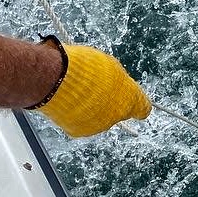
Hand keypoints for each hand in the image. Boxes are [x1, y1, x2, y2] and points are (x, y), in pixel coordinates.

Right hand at [33, 40, 151, 137]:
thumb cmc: (83, 67)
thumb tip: (117, 86)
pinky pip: (81, 121)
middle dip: (109, 102)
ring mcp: (96, 126)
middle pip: (116, 111)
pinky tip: (68, 99)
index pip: (142, 108)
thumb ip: (118, 80)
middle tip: (95, 87)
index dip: (139, 105)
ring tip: (77, 90)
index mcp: (128, 99)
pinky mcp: (77, 131)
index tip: (137, 106)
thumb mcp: (108, 65)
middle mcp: (115, 117)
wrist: (55, 80)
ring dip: (91, 107)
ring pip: (97, 117)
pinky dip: (76, 113)